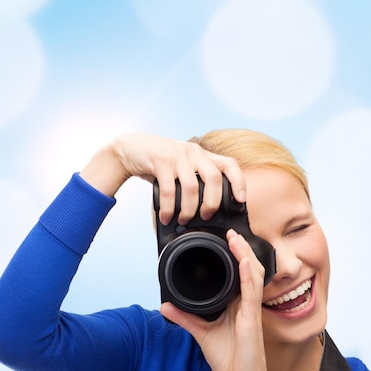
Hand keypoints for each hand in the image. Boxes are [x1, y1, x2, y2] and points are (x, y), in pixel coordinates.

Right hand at [79, 133, 245, 224]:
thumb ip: (195, 178)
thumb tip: (209, 207)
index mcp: (202, 154)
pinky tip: (166, 217)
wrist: (129, 149)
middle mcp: (193, 152)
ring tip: (183, 220)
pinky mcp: (161, 161)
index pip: (229, 164)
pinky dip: (169, 208)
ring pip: (192, 187)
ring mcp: (177, 155)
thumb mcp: (182, 165)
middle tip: (205, 217)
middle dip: (212, 203)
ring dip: (188, 209)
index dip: (239, 182)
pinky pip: (169, 190)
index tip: (241, 200)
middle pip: (214, 179)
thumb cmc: (158, 162)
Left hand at [162, 229, 268, 370]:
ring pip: (252, 274)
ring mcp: (251, 309)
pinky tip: (244, 262)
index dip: (236, 256)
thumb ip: (185, 318)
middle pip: (248, 269)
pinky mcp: (252, 318)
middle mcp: (246, 303)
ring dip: (244, 255)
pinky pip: (251, 292)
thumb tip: (165, 307)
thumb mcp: (201, 334)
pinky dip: (248, 275)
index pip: (239, 274)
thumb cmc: (231, 359)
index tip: (227, 240)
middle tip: (232, 232)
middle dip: (241, 249)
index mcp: (237, 305)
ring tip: (236, 239)